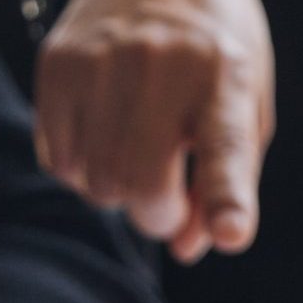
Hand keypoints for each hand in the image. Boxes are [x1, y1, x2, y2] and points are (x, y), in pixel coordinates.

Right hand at [37, 0, 273, 263]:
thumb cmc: (212, 55)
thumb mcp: (245, 106)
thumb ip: (230, 180)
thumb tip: (187, 248)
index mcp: (225, 78)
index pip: (226, 146)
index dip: (225, 197)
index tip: (230, 232)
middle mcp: (162, 67)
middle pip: (141, 183)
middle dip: (155, 216)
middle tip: (165, 204)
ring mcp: (102, 63)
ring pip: (95, 181)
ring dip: (116, 194)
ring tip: (135, 158)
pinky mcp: (57, 66)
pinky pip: (59, 160)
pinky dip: (82, 171)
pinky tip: (103, 139)